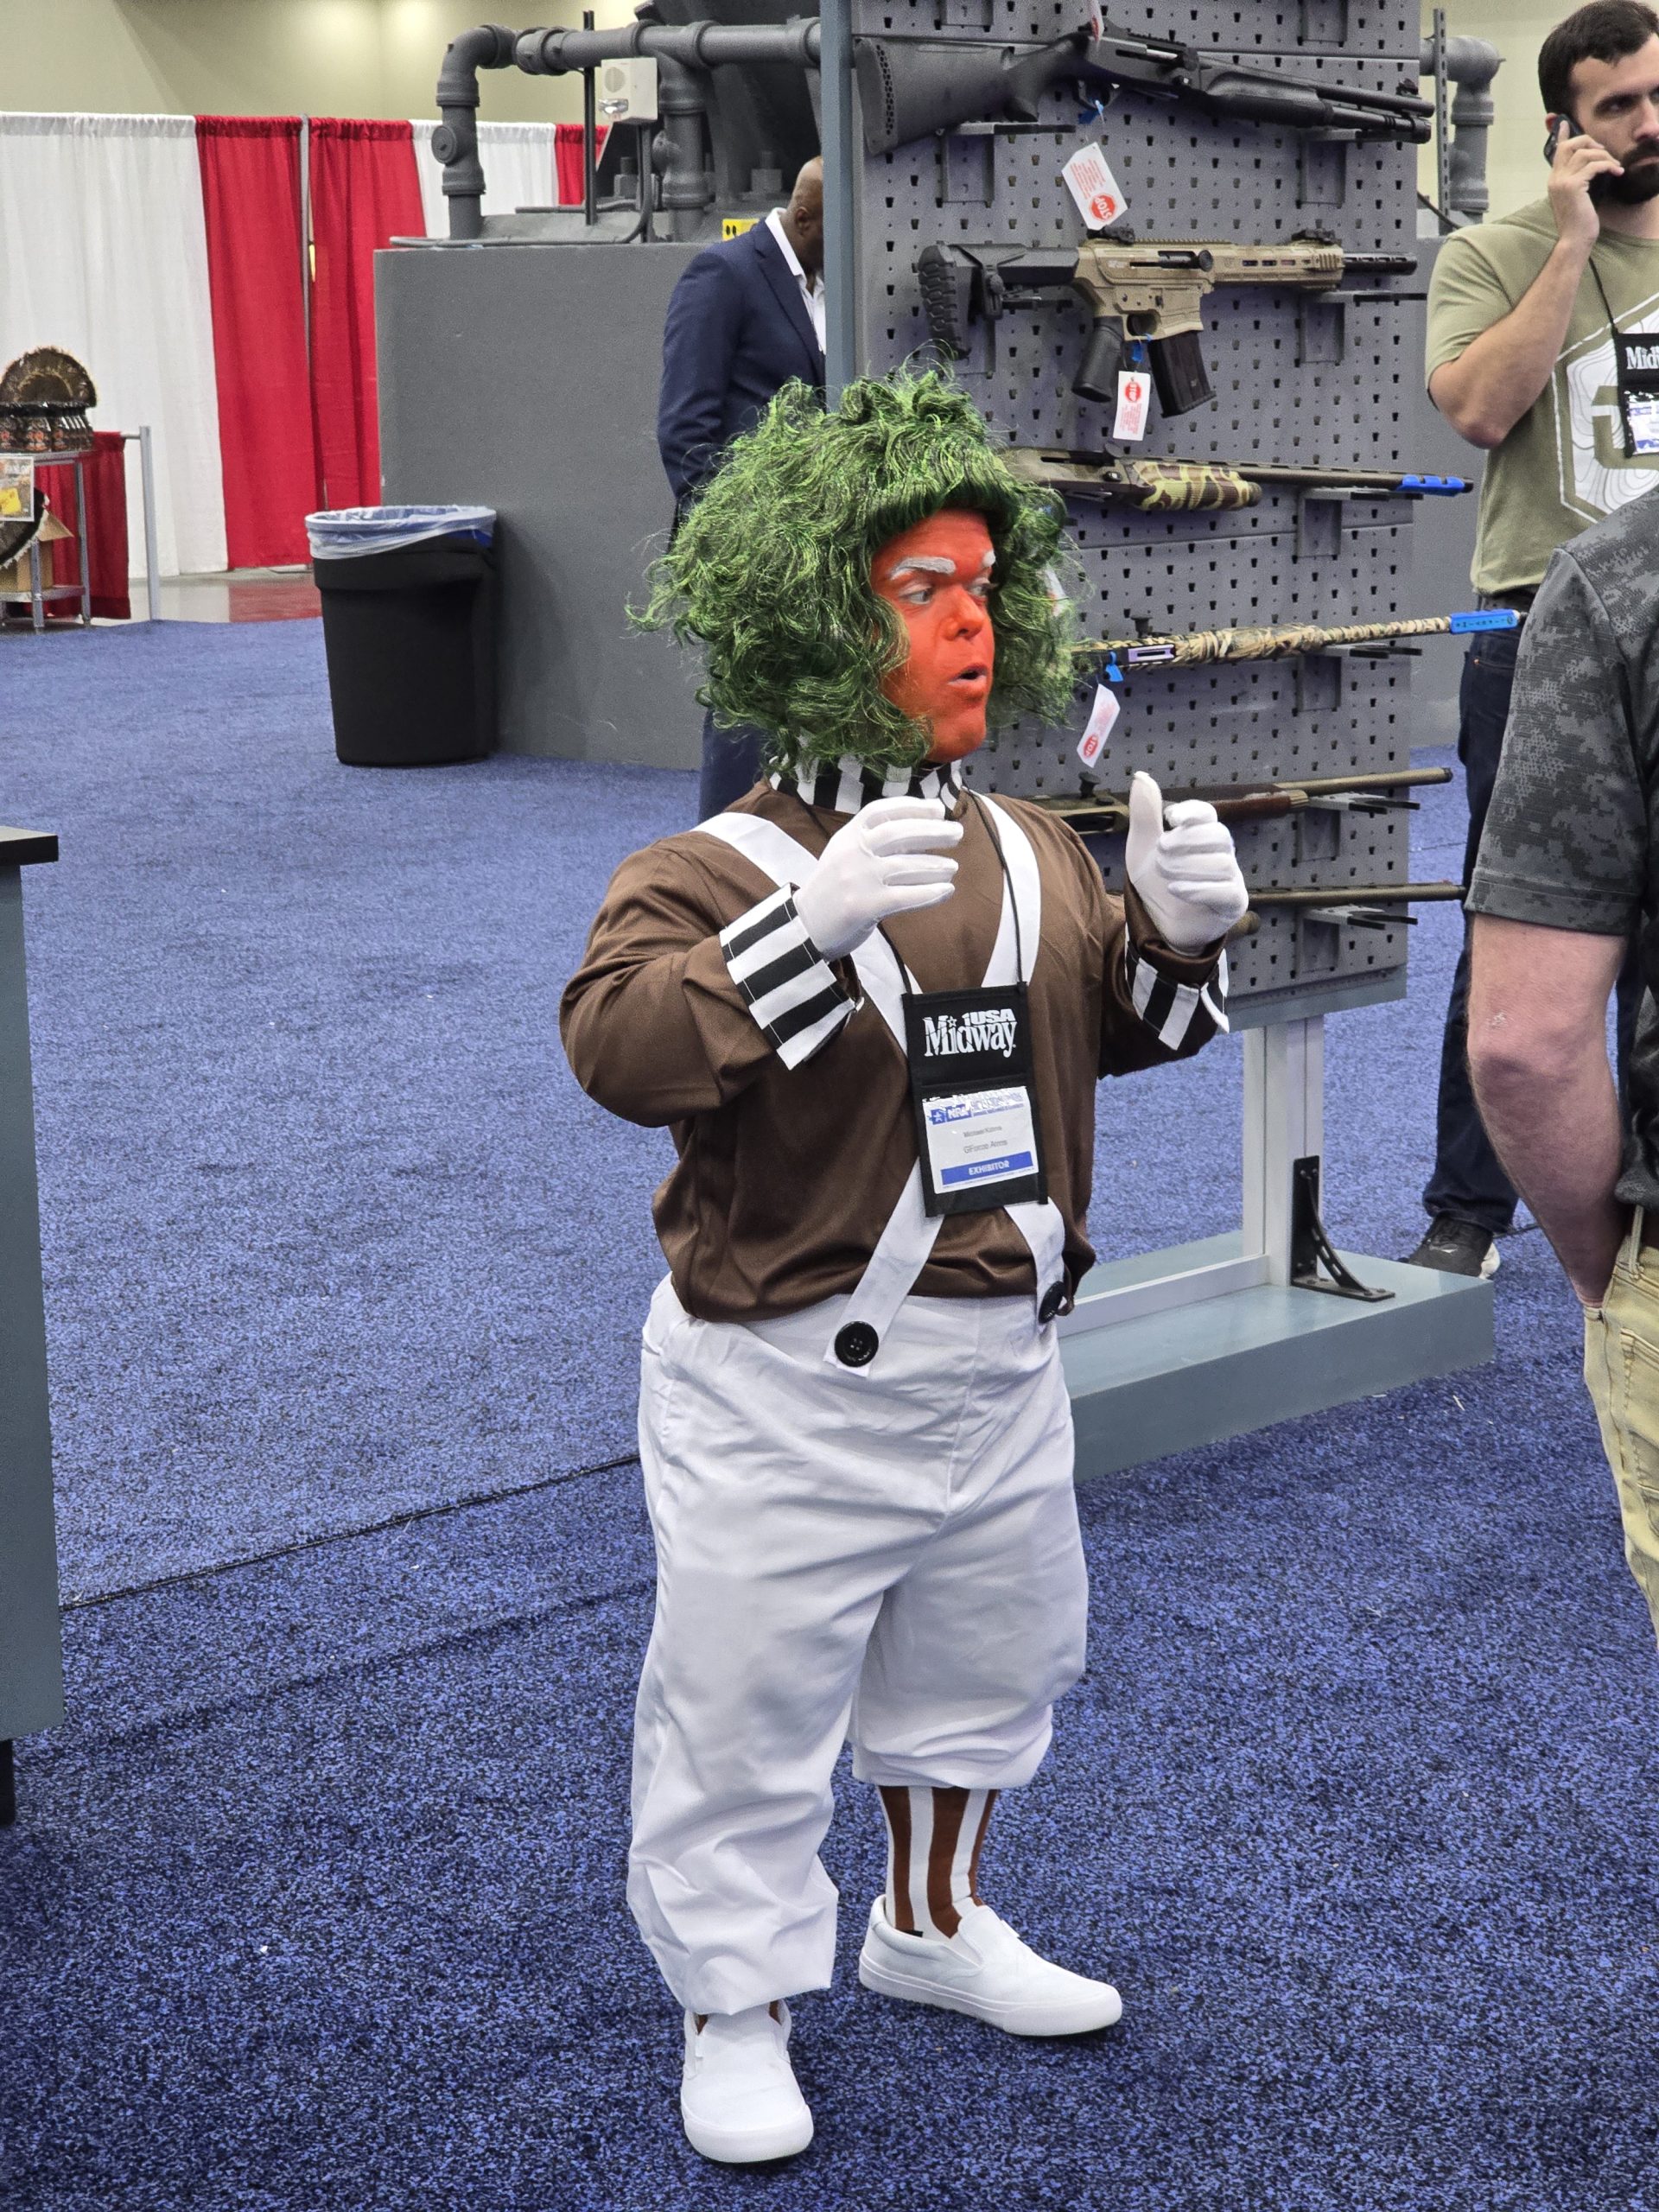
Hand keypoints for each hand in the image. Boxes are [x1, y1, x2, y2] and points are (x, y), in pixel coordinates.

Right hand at [793, 796, 962, 959]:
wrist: (806, 925)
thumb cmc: (836, 887)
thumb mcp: (846, 853)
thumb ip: (875, 839)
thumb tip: (924, 825)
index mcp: (848, 835)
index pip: (882, 811)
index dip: (913, 807)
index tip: (938, 809)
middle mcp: (852, 852)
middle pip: (898, 833)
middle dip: (932, 831)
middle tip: (957, 833)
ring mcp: (858, 879)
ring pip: (905, 865)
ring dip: (935, 865)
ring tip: (953, 867)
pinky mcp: (864, 906)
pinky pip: (905, 896)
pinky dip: (930, 893)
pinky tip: (947, 891)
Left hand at [1125, 771, 1247, 954]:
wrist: (1157, 924)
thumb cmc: (1155, 882)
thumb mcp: (1143, 848)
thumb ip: (1145, 815)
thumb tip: (1141, 776)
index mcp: (1202, 836)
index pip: (1208, 814)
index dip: (1193, 812)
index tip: (1171, 819)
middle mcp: (1222, 854)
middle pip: (1219, 835)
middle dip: (1186, 842)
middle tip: (1160, 852)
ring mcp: (1231, 878)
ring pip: (1222, 863)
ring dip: (1188, 867)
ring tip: (1165, 876)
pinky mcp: (1233, 903)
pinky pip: (1226, 891)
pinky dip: (1199, 889)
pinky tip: (1176, 889)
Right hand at [1548, 121, 1619, 250]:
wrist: (1574, 240)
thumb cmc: (1578, 221)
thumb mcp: (1577, 197)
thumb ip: (1578, 180)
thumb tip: (1591, 166)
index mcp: (1554, 180)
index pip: (1557, 151)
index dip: (1562, 135)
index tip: (1564, 124)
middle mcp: (1555, 178)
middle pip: (1570, 145)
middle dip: (1590, 142)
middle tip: (1604, 152)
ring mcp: (1563, 182)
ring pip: (1585, 153)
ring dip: (1605, 156)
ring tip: (1615, 166)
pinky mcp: (1574, 186)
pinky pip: (1594, 166)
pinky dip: (1608, 166)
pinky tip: (1617, 172)